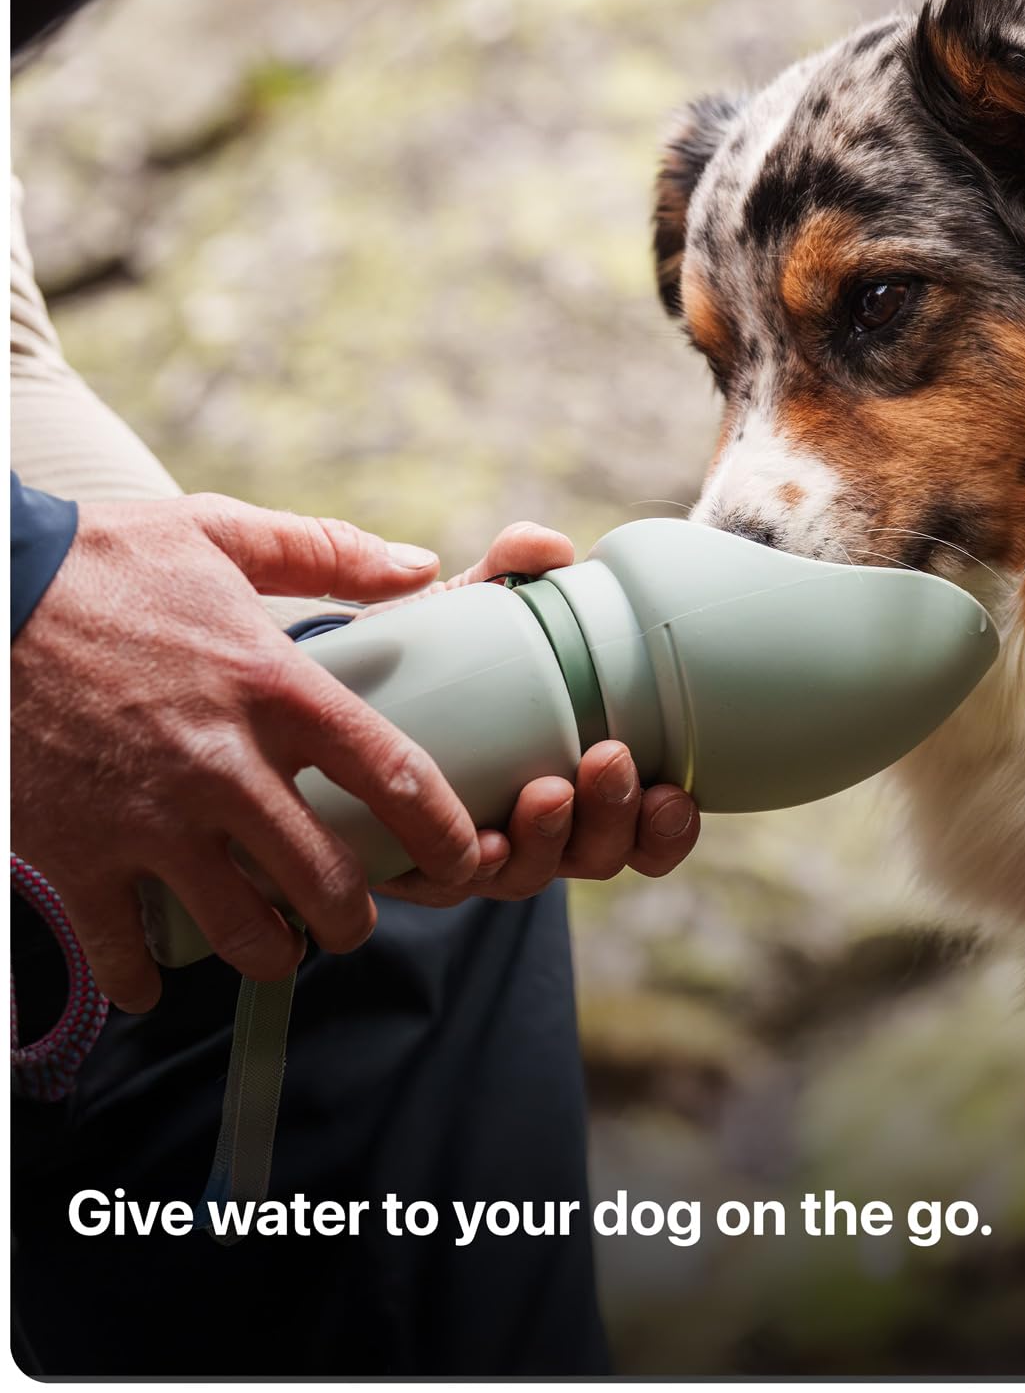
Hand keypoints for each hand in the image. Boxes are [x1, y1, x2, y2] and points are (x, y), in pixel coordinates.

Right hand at [10, 493, 482, 1011]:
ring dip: (271, 950)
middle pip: (327, 881)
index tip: (463, 860)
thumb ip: (329, 553)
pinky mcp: (73, 851)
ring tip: (275, 942)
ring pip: (243, 930)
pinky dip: (144, 978)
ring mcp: (147, 816)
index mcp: (274, 685)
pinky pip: (126, 950)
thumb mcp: (222, 534)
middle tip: (353, 920)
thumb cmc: (103, 563)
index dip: (443, 834)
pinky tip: (155, 976)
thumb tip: (423, 569)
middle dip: (355, 918)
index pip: (392, 775)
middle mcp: (222, 762)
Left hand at [369, 522, 700, 907]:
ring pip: (531, 876)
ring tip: (548, 792)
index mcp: (582, 787)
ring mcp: (476, 856)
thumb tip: (551, 547)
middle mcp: (538, 834)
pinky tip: (484, 842)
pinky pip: (447, 885)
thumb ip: (513, 572)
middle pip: (598, 857)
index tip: (673, 790)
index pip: (645, 831)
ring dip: (551, 838)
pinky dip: (471, 866)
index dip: (669, 828)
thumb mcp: (477, 612)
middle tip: (608, 760)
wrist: (338, 689)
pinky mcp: (410, 867)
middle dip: (614, 818)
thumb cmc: (436, 656)